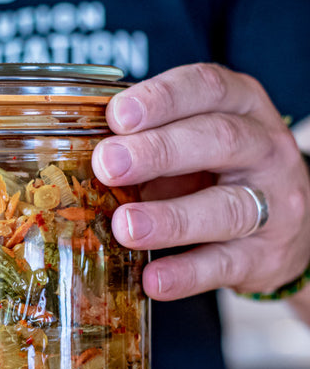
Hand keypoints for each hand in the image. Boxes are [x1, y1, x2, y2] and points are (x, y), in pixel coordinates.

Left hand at [92, 63, 309, 299]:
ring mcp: (273, 205)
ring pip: (226, 208)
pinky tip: (152, 280)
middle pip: (219, 140)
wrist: (286, 228)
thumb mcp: (193, 145)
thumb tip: (81, 153)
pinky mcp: (264, 256)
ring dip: (171, 219)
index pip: (208, 88)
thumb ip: (150, 142)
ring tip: (126, 228)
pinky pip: (224, 265)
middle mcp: (264, 150)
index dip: (162, 99)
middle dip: (159, 151)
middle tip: (108, 165)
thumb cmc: (220, 175)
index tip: (117, 115)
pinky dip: (186, 274)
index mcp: (241, 108)